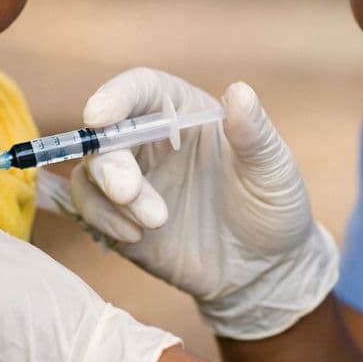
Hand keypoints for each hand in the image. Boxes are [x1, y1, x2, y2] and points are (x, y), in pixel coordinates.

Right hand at [68, 68, 338, 339]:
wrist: (265, 271)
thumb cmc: (274, 207)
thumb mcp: (273, 170)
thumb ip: (253, 133)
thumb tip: (240, 90)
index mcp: (184, 114)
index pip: (140, 90)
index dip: (115, 96)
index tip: (98, 116)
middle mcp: (150, 141)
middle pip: (106, 134)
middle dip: (109, 163)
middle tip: (128, 193)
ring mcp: (133, 181)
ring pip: (91, 173)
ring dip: (107, 198)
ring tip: (151, 225)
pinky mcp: (121, 219)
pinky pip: (88, 210)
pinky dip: (98, 219)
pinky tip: (133, 236)